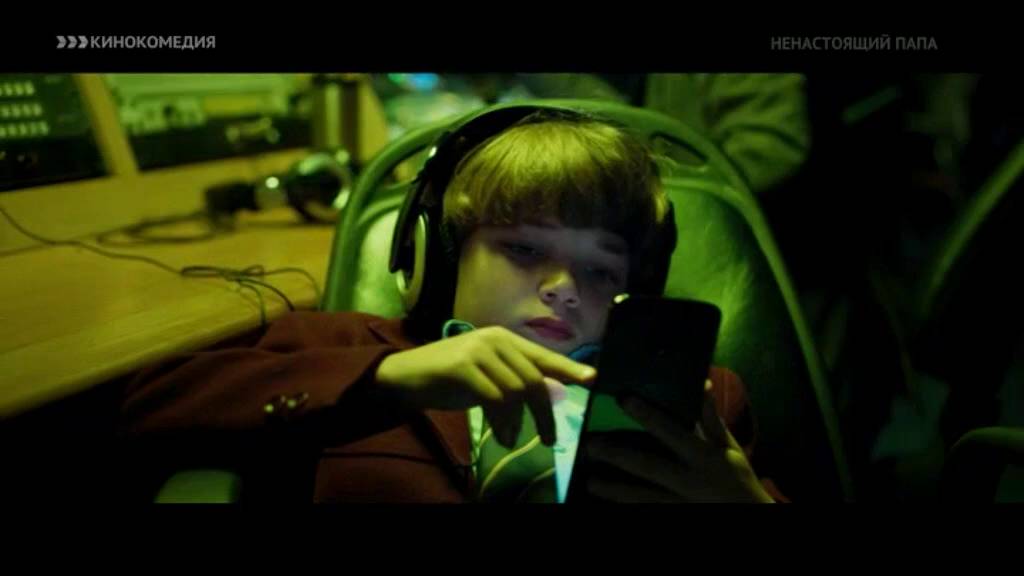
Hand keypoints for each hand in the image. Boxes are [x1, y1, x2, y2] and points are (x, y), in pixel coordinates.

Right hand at [375, 326, 595, 447]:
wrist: (404, 377)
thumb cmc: (448, 379)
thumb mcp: (487, 377)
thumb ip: (515, 380)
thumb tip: (549, 396)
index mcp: (504, 339)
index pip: (543, 356)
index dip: (569, 369)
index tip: (593, 380)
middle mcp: (495, 339)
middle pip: (533, 379)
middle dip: (544, 413)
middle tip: (548, 439)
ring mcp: (478, 350)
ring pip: (515, 391)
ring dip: (518, 423)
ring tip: (512, 439)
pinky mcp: (463, 367)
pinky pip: (495, 398)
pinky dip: (502, 421)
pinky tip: (502, 436)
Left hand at [585, 380, 773, 502]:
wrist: (750, 516)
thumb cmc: (738, 478)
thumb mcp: (729, 447)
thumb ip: (711, 418)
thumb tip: (702, 382)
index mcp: (703, 456)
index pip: (671, 431)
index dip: (648, 415)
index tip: (623, 399)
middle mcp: (689, 480)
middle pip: (648, 466)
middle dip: (618, 455)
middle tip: (591, 445)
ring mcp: (680, 503)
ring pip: (642, 496)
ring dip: (615, 489)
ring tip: (591, 481)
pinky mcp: (673, 516)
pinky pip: (647, 511)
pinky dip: (628, 507)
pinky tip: (607, 503)